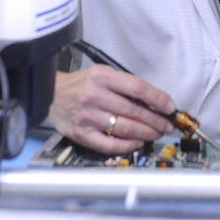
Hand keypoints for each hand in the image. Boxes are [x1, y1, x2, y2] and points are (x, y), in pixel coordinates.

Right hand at [46, 65, 175, 154]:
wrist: (50, 95)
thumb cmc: (80, 84)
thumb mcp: (101, 73)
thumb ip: (124, 85)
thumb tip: (153, 101)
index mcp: (102, 77)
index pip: (137, 88)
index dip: (158, 99)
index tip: (170, 107)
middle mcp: (94, 96)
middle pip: (134, 111)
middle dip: (156, 120)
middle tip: (167, 125)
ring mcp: (87, 116)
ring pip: (125, 128)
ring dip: (146, 133)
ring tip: (156, 133)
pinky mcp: (81, 134)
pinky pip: (109, 144)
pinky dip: (127, 145)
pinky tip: (137, 142)